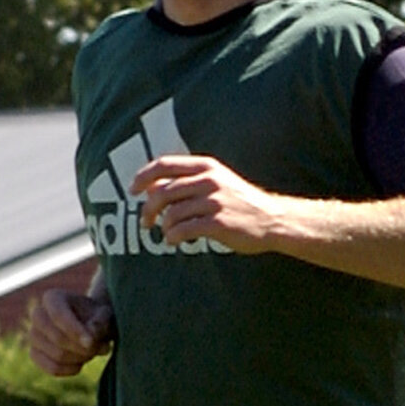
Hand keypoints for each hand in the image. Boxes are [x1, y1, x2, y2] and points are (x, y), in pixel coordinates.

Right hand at [27, 291, 113, 378]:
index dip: (75, 331)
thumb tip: (87, 342)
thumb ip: (98, 326)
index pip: (58, 315)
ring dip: (81, 358)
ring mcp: (33, 336)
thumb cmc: (98, 317)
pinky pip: (53, 369)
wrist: (91, 326)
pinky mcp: (34, 354)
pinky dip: (71, 369)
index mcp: (52, 298)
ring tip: (94, 352)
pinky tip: (81, 363)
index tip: (92, 342)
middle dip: (83, 348)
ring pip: (57, 356)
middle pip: (58, 338)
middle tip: (104, 347)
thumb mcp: (104, 316)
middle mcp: (37, 315)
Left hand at [129, 153, 298, 253]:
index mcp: (206, 167)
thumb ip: (185, 181)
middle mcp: (209, 180)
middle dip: (148, 209)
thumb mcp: (216, 182)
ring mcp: (214, 201)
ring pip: (171, 213)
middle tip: (145, 222)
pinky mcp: (218, 223)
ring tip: (168, 234)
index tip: (132, 190)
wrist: (272, 219)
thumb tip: (150, 186)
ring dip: (163, 227)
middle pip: (162, 191)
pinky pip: (183, 230)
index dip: (142, 176)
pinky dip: (172, 237)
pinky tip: (175, 241)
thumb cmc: (240, 202)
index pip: (164, 164)